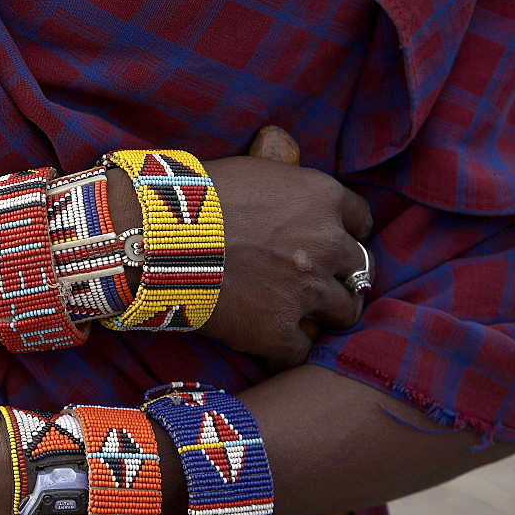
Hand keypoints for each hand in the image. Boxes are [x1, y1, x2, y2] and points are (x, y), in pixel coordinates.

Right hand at [197, 155, 372, 367]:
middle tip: (318, 283)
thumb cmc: (192, 197)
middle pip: (359, 268)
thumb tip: (284, 163)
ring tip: (303, 318)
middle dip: (341, 276)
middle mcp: (326, 244)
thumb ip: (281, 179)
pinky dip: (286, 350)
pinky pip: (300, 350)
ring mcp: (306, 291)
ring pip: (344, 312)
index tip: (329, 244)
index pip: (360, 221)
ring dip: (326, 314)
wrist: (155, 238)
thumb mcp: (250, 170)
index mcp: (321, 199)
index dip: (344, 234)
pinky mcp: (279, 332)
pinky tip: (269, 345)